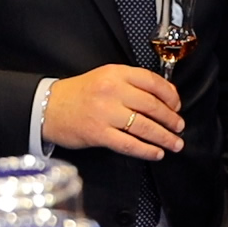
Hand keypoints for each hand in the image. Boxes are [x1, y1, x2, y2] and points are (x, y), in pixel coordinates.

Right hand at [42, 65, 184, 159]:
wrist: (48, 107)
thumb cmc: (79, 94)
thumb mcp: (105, 77)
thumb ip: (130, 83)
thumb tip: (163, 99)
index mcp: (116, 73)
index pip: (152, 82)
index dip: (170, 95)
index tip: (177, 105)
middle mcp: (112, 91)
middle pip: (152, 106)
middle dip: (171, 119)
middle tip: (179, 127)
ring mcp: (105, 113)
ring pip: (144, 126)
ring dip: (164, 137)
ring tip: (175, 143)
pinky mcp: (98, 133)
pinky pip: (129, 144)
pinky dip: (146, 150)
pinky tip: (156, 153)